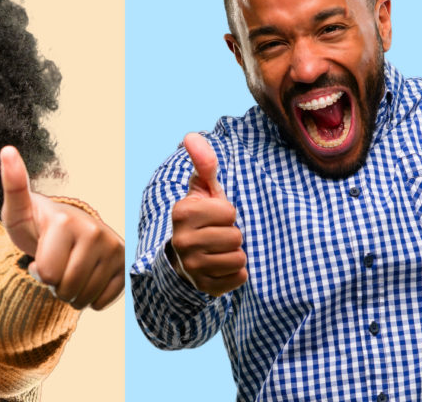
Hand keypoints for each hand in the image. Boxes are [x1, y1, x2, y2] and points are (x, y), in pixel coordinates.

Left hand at [0, 146, 123, 309]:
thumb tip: (7, 150)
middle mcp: (95, 232)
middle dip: (54, 285)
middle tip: (55, 264)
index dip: (38, 272)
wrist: (65, 230)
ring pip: (84, 298)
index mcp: (66, 222)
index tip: (40, 254)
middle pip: (66, 289)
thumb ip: (13, 186)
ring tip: (68, 269)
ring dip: (71, 293)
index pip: (48, 275)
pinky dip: (89, 297)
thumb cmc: (36, 224)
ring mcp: (114, 248)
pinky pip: (101, 302)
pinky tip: (85, 277)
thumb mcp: (17, 211)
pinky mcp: (125, 264)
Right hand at [168, 133, 247, 297]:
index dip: (227, 213)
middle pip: (235, 236)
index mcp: (182, 213)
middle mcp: (182, 241)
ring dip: (236, 254)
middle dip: (233, 235)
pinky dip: (236, 273)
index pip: (229, 212)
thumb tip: (192, 135)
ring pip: (238, 258)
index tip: (214, 217)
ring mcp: (192, 267)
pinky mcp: (204, 287)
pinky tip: (221, 267)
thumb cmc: (201, 218)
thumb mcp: (202, 190)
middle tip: (218, 236)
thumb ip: (203, 164)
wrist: (185, 258)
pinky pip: (239, 278)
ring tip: (220, 251)